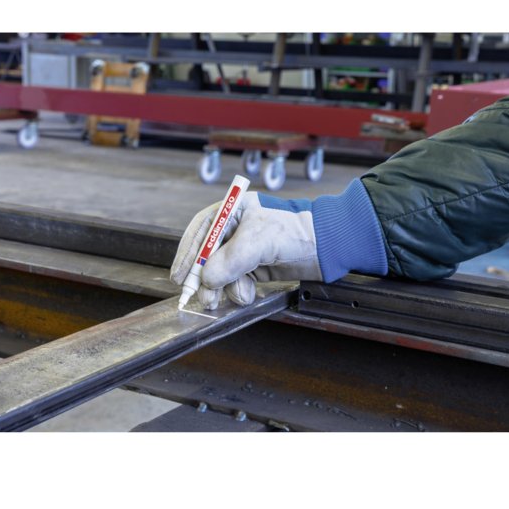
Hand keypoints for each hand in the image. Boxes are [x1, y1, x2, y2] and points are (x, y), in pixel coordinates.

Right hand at [170, 192, 322, 308]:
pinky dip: (239, 291)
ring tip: (239, 294)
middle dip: (206, 279)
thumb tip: (207, 279)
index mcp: (234, 211)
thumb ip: (231, 260)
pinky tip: (249, 293)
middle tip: (205, 297)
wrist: (329, 246)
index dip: (188, 253)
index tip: (180, 275)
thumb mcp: (260, 241)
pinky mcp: (256, 268)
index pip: (201, 230)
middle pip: (208, 256)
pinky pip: (237, 283)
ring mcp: (245, 251)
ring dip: (226, 288)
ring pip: (222, 274)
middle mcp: (236, 230)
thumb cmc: (298, 231)